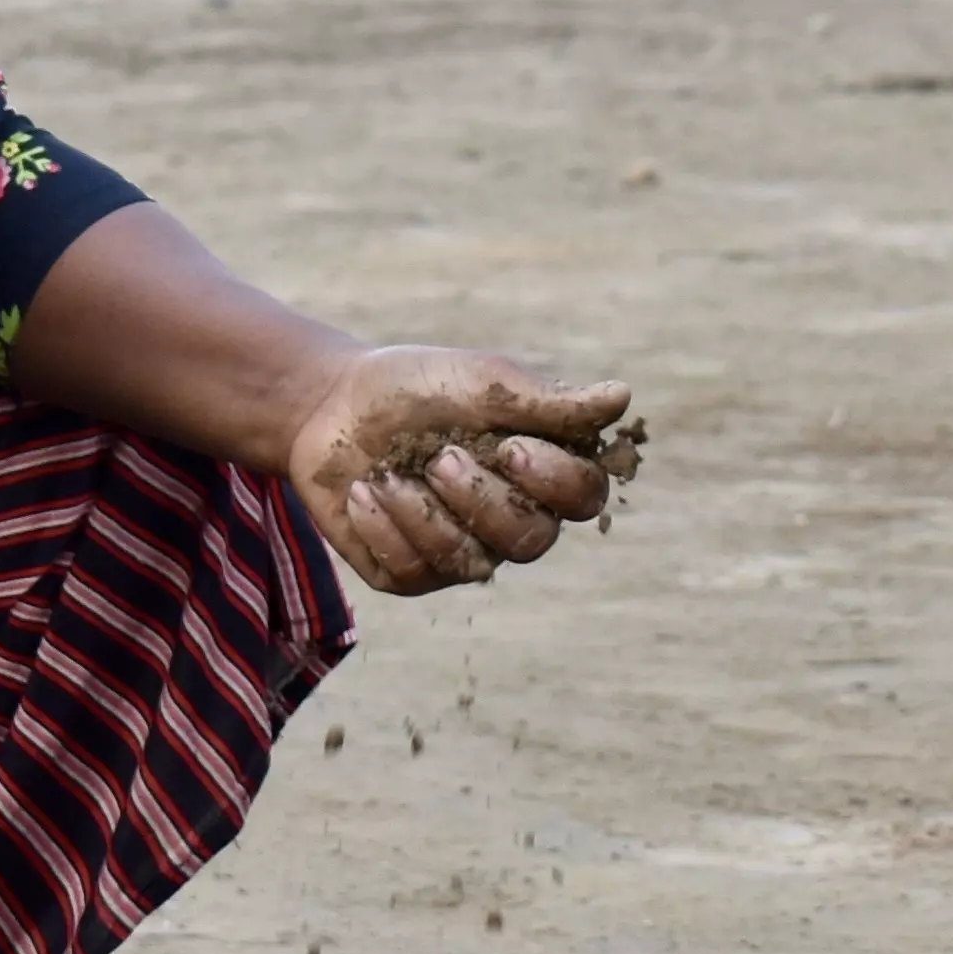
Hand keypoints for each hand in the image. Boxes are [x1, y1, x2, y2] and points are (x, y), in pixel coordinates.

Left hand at [282, 341, 631, 595]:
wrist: (330, 404)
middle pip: (531, 540)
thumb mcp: (479, 382)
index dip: (553, 480)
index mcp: (541, 470)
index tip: (510, 445)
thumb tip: (622, 396)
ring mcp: (462, 551)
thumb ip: (546, 401)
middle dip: (481, 499)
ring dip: (422, 512)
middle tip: (440, 457)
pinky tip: (362, 490)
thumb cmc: (416, 387)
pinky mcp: (410, 572)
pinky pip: (412, 570)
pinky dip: (383, 525)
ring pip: (471, 562)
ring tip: (385, 471)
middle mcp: (511, 520)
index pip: (583, 497)